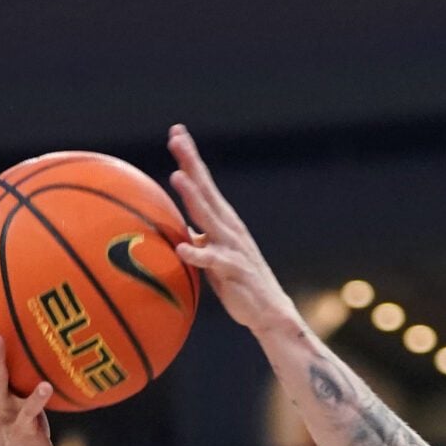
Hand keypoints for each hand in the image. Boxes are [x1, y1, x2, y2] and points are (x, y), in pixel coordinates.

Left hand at [167, 125, 296, 335]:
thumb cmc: (237, 283)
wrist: (268, 312)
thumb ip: (200, 240)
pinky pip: (213, 261)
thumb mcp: (213, 257)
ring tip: (177, 177)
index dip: (190, 159)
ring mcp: (233, 247)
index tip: (176, 133)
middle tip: (176, 138)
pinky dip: (198, 254)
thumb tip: (182, 231)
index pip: (204, 184)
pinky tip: (183, 248)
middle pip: (206, 190)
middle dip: (191, 163)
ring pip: (210, 218)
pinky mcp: (235, 271)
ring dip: (193, 197)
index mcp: (223, 221)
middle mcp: (229, 228)